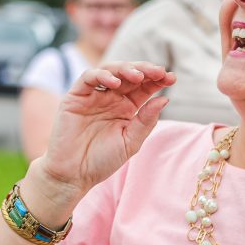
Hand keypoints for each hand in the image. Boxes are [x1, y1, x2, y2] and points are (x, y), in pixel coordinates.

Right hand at [36, 62, 174, 200]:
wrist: (73, 175)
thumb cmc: (102, 161)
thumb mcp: (130, 142)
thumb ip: (146, 121)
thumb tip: (164, 99)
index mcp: (126, 108)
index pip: (144, 87)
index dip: (157, 80)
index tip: (171, 78)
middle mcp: (110, 98)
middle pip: (129, 75)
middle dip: (145, 70)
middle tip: (159, 72)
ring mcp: (93, 95)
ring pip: (110, 70)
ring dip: (125, 69)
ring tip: (138, 76)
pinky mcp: (75, 96)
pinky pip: (88, 77)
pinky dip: (102, 76)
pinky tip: (115, 83)